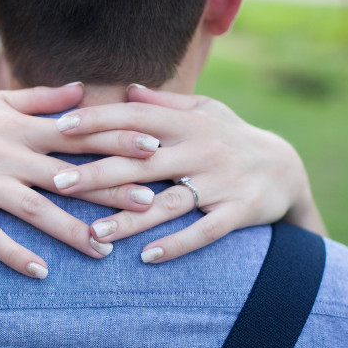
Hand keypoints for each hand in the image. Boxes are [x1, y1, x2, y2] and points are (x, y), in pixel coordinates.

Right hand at [0, 83, 163, 277]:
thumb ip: (40, 100)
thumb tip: (82, 89)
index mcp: (19, 128)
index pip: (76, 133)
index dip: (115, 140)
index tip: (153, 148)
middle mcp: (4, 153)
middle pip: (64, 174)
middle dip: (107, 188)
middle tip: (148, 204)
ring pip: (33, 208)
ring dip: (70, 230)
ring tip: (104, 251)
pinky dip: (13, 254)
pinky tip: (41, 272)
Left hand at [51, 85, 325, 262]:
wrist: (288, 169)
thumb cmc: (232, 138)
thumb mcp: (205, 112)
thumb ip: (164, 105)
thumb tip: (127, 90)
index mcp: (187, 122)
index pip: (135, 118)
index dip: (98, 121)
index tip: (60, 129)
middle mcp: (201, 149)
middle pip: (142, 161)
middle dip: (99, 172)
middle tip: (60, 184)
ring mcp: (220, 181)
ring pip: (169, 201)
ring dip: (131, 218)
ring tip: (95, 232)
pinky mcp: (238, 211)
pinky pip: (204, 231)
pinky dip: (177, 244)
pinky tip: (147, 257)